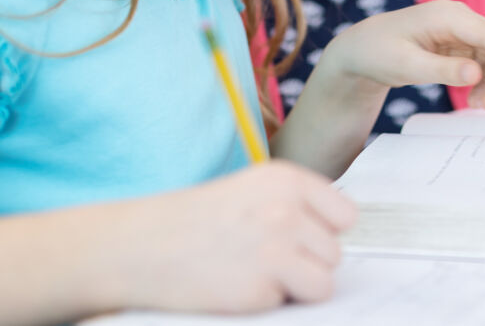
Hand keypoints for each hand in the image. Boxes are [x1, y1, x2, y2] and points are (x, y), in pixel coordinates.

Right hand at [118, 161, 356, 312]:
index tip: (297, 238)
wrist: (138, 247)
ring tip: (255, 273)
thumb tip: (341, 233)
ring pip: (324, 281)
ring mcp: (275, 248)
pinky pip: (293, 303)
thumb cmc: (197, 221)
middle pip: (336, 252)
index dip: (324, 233)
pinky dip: (271, 302)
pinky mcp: (260, 287)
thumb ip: (297, 204)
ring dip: (295, 285)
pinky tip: (238, 286)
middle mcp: (286, 209)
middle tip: (262, 258)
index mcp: (286, 179)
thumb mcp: (253, 190)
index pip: (346, 215)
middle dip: (306, 262)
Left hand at [332, 0, 484, 109]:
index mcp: (446, 16)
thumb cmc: (378, 52)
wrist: (361, 50)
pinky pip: (482, 61)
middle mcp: (458, 18)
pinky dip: (482, 81)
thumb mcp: (405, 65)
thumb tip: (476, 73)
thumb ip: (441, 70)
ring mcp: (460, 30)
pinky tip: (474, 98)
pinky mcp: (458, 43)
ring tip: (477, 106)